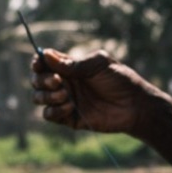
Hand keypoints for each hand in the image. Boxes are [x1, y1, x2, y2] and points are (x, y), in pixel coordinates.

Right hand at [30, 48, 154, 134]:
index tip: (40, 64)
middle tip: (58, 81)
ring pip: (39, 98)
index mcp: (69, 67)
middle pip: (37, 80)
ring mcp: (65, 101)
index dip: (38, 63)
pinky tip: (68, 107)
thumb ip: (73, 63)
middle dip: (41, 80)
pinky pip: (49, 115)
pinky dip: (54, 111)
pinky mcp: (69, 118)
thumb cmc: (120, 79)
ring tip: (65, 94)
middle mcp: (64, 83)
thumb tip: (46, 55)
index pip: (44, 63)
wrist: (134, 105)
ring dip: (46, 96)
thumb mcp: (98, 64)